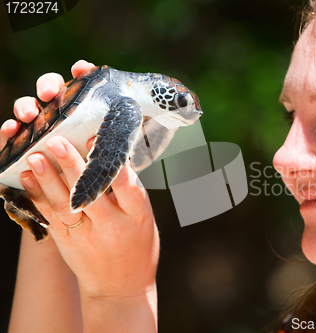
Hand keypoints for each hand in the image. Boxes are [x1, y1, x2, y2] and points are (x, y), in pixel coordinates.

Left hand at [2, 59, 158, 298]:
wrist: (120, 288)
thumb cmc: (138, 247)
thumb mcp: (144, 219)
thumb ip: (129, 192)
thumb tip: (112, 157)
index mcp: (137, 216)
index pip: (124, 185)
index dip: (109, 163)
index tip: (95, 140)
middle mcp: (112, 226)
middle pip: (89, 192)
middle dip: (71, 165)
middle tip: (56, 141)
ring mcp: (87, 236)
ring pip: (65, 204)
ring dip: (48, 179)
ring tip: (35, 157)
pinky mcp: (67, 242)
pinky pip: (50, 217)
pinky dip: (38, 196)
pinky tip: (28, 179)